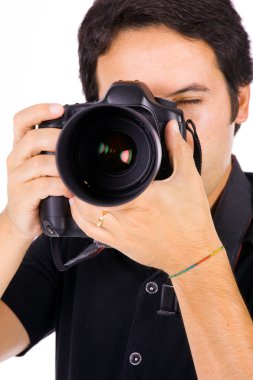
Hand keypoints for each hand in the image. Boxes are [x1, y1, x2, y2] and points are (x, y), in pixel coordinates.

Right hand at [5, 104, 72, 240]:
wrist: (24, 220)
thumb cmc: (39, 190)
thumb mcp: (44, 167)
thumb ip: (55, 153)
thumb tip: (83, 139)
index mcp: (21, 148)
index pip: (21, 121)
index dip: (39, 110)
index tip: (59, 108)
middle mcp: (15, 159)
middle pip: (32, 138)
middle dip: (56, 138)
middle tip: (73, 146)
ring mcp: (16, 178)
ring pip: (39, 163)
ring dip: (62, 167)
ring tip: (76, 174)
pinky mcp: (21, 196)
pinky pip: (42, 185)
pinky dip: (60, 186)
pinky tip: (70, 190)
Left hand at [69, 120, 220, 272]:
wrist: (194, 255)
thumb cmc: (192, 221)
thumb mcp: (188, 180)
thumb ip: (179, 151)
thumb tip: (172, 130)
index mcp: (141, 198)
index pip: (104, 183)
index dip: (91, 172)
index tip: (88, 160)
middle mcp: (126, 217)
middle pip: (88, 199)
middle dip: (80, 185)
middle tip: (80, 171)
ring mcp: (120, 234)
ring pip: (86, 216)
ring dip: (78, 201)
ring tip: (78, 187)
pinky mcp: (119, 245)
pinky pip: (92, 233)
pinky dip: (82, 219)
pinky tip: (81, 210)